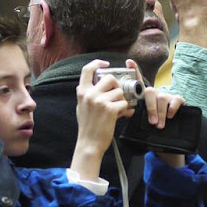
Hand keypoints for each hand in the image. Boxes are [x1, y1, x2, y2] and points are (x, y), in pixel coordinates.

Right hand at [71, 60, 135, 180]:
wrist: (89, 143)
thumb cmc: (87, 126)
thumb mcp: (81, 107)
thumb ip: (86, 95)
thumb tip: (88, 85)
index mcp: (82, 92)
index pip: (87, 69)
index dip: (97, 63)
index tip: (105, 64)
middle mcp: (90, 94)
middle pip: (110, 78)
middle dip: (117, 86)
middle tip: (117, 96)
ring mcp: (100, 101)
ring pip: (119, 92)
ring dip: (122, 100)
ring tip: (117, 110)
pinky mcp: (110, 109)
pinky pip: (124, 103)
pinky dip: (125, 109)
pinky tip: (120, 115)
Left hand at [143, 88, 184, 168]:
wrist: (170, 132)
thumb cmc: (154, 124)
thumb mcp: (145, 121)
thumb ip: (136, 118)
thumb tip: (126, 117)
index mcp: (145, 98)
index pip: (138, 92)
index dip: (136, 97)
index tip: (135, 111)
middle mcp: (155, 94)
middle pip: (150, 92)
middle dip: (151, 108)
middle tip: (152, 123)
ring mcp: (167, 96)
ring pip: (162, 97)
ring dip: (160, 112)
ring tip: (160, 125)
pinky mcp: (178, 99)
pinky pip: (176, 99)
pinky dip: (173, 108)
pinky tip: (170, 116)